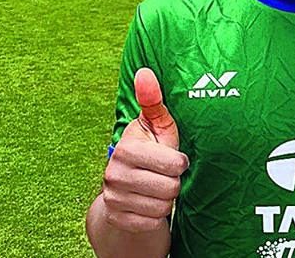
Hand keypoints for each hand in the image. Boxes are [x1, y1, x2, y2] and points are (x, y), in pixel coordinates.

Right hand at [101, 68, 188, 232]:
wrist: (125, 192)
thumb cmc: (150, 152)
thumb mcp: (156, 127)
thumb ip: (153, 102)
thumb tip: (145, 71)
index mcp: (126, 148)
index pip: (174, 164)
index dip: (180, 162)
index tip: (173, 158)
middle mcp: (114, 173)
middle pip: (171, 187)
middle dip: (173, 182)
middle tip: (164, 175)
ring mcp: (114, 198)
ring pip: (163, 207)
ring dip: (166, 200)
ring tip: (157, 188)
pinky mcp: (117, 219)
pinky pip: (152, 222)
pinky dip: (156, 216)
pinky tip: (149, 204)